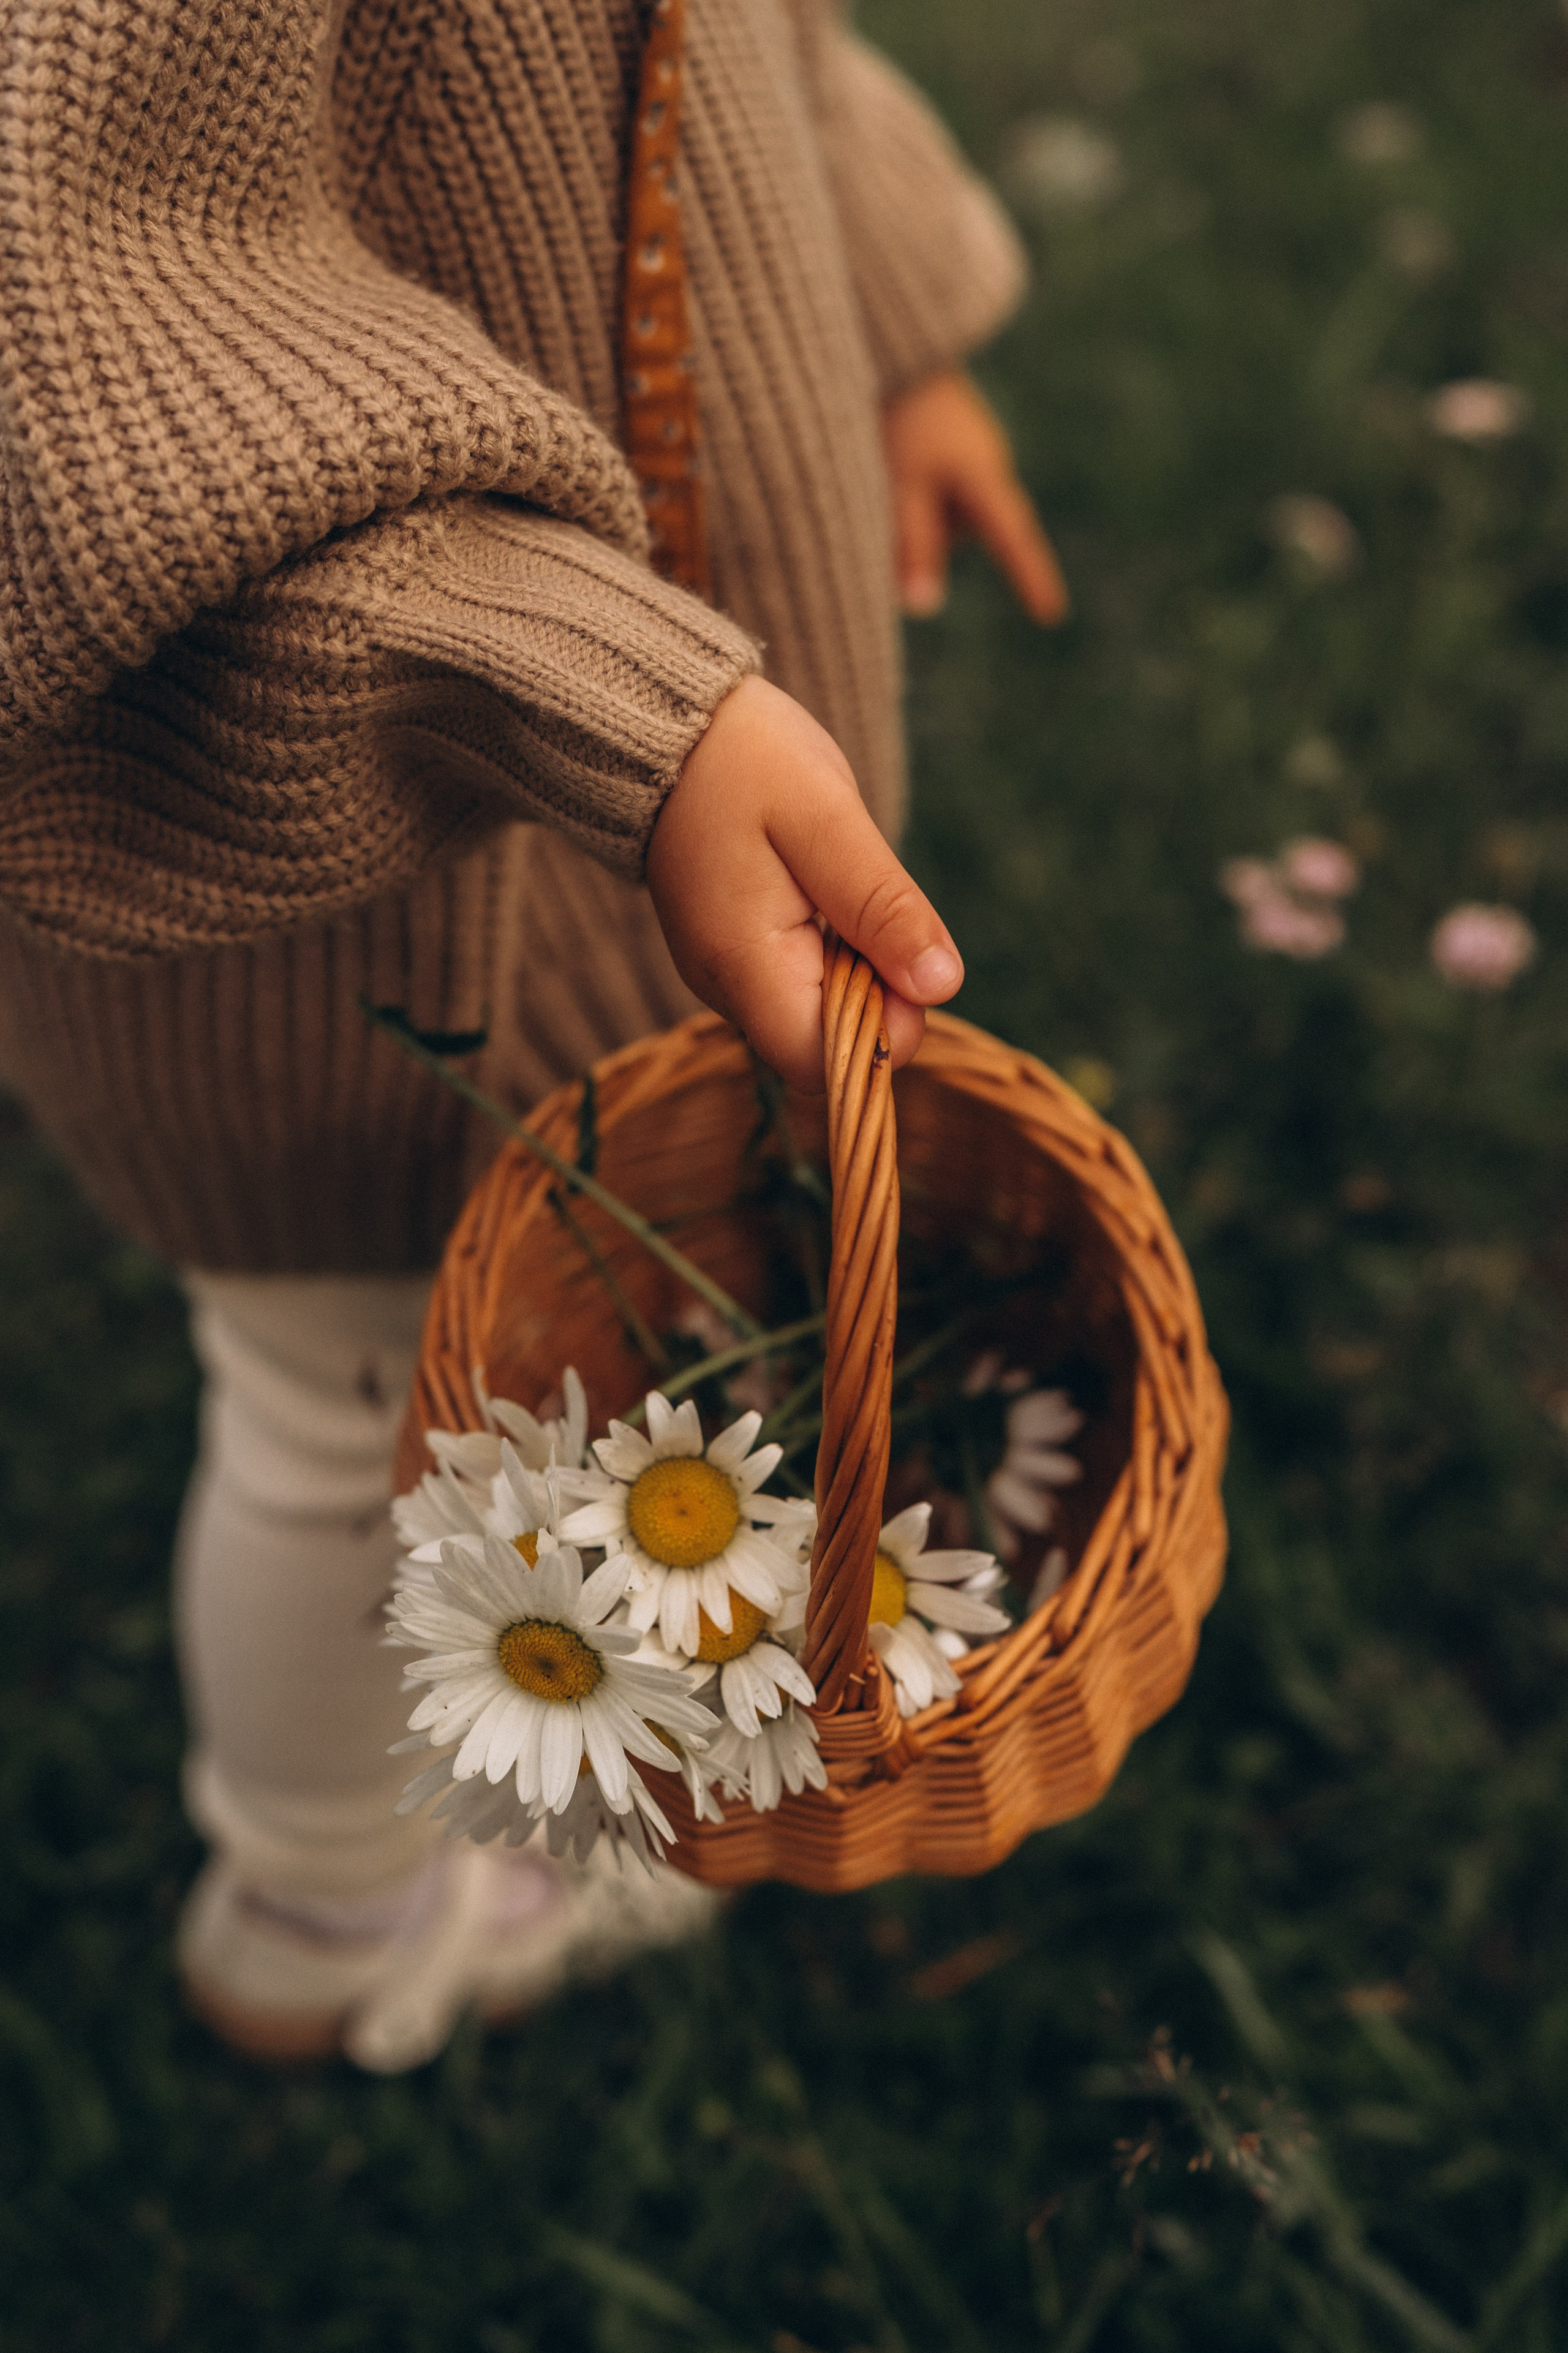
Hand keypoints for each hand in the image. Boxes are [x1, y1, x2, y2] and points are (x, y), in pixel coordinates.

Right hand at [646, 676, 962, 1091]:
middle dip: (872, 995)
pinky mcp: (732, 952)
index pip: (824, 1066)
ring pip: (814, 1014)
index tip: (900, 957)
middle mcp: (724, 987)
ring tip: (837, 884)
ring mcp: (725, 973)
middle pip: (822, 1047)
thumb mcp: (828, 821)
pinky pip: (797, 981)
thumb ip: (883, 907)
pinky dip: (829, 949)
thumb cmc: (747, 761)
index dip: (881, 1033)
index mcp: (744, 965)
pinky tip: (820, 889)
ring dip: (853, 968)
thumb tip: (941, 987)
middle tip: (871, 905)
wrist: (671, 725)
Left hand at [881, 368, 1068, 623]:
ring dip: (914, 509)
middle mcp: (988, 462)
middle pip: (962, 532)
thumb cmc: (894, 410)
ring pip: (944, 507)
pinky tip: (887, 454)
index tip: (1051, 615)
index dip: (1030, 578)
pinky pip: (935, 480)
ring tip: (881, 467)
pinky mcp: (951, 433)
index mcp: (984, 476)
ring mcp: (972, 445)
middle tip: (883, 510)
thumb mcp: (899, 485)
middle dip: (928, 538)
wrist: (895, 332)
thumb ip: (913, 546)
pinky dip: (911, 485)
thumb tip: (924, 608)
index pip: (1013, 541)